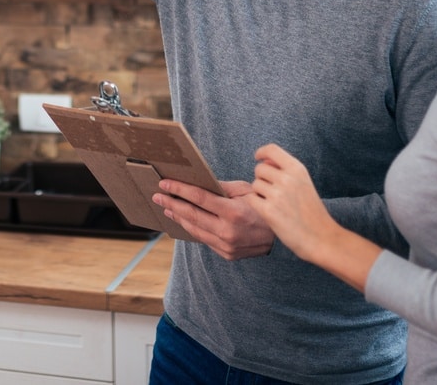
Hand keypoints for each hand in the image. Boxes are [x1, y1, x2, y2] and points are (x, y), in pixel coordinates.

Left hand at [154, 179, 274, 259]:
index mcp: (233, 212)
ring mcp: (226, 245)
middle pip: (192, 215)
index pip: (199, 198)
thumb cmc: (263, 207)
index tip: (164, 183)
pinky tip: (183, 220)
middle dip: (172, 204)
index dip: (179, 190)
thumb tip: (199, 182)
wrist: (279, 237)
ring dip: (178, 217)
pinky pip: (204, 239)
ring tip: (166, 207)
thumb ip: (222, 187)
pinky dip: (192, 228)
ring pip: (194, 229)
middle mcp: (228, 231)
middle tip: (157, 196)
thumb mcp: (247, 191)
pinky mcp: (226, 254)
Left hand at [249, 144, 381, 291]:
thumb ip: (285, 171)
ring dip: (260, 194)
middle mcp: (287, 178)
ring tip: (276, 205)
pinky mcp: (268, 210)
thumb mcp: (304, 183)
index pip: (271, 150)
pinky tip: (269, 212)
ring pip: (255, 185)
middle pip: (259, 169)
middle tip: (273, 193)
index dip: (261, 152)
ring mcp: (277, 194)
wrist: (322, 238)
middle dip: (262, 179)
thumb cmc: (312, 212)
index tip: (258, 158)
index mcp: (297, 169)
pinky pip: (251, 199)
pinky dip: (256, 205)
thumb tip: (263, 161)